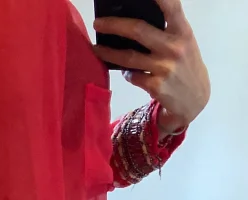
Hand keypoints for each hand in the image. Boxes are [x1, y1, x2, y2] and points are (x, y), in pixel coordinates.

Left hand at [94, 0, 209, 132]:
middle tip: (98, 23)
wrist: (195, 98)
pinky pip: (132, 76)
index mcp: (183, 31)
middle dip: (114, 25)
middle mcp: (174, 47)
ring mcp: (165, 68)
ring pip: (129, 57)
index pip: (172, 7)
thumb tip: (132, 19)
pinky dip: (126, 72)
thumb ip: (165, 30)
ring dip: (108, 53)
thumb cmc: (185, 64)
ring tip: (96, 48)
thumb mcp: (183, 42)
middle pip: (138, 30)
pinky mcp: (156, 86)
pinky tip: (124, 70)